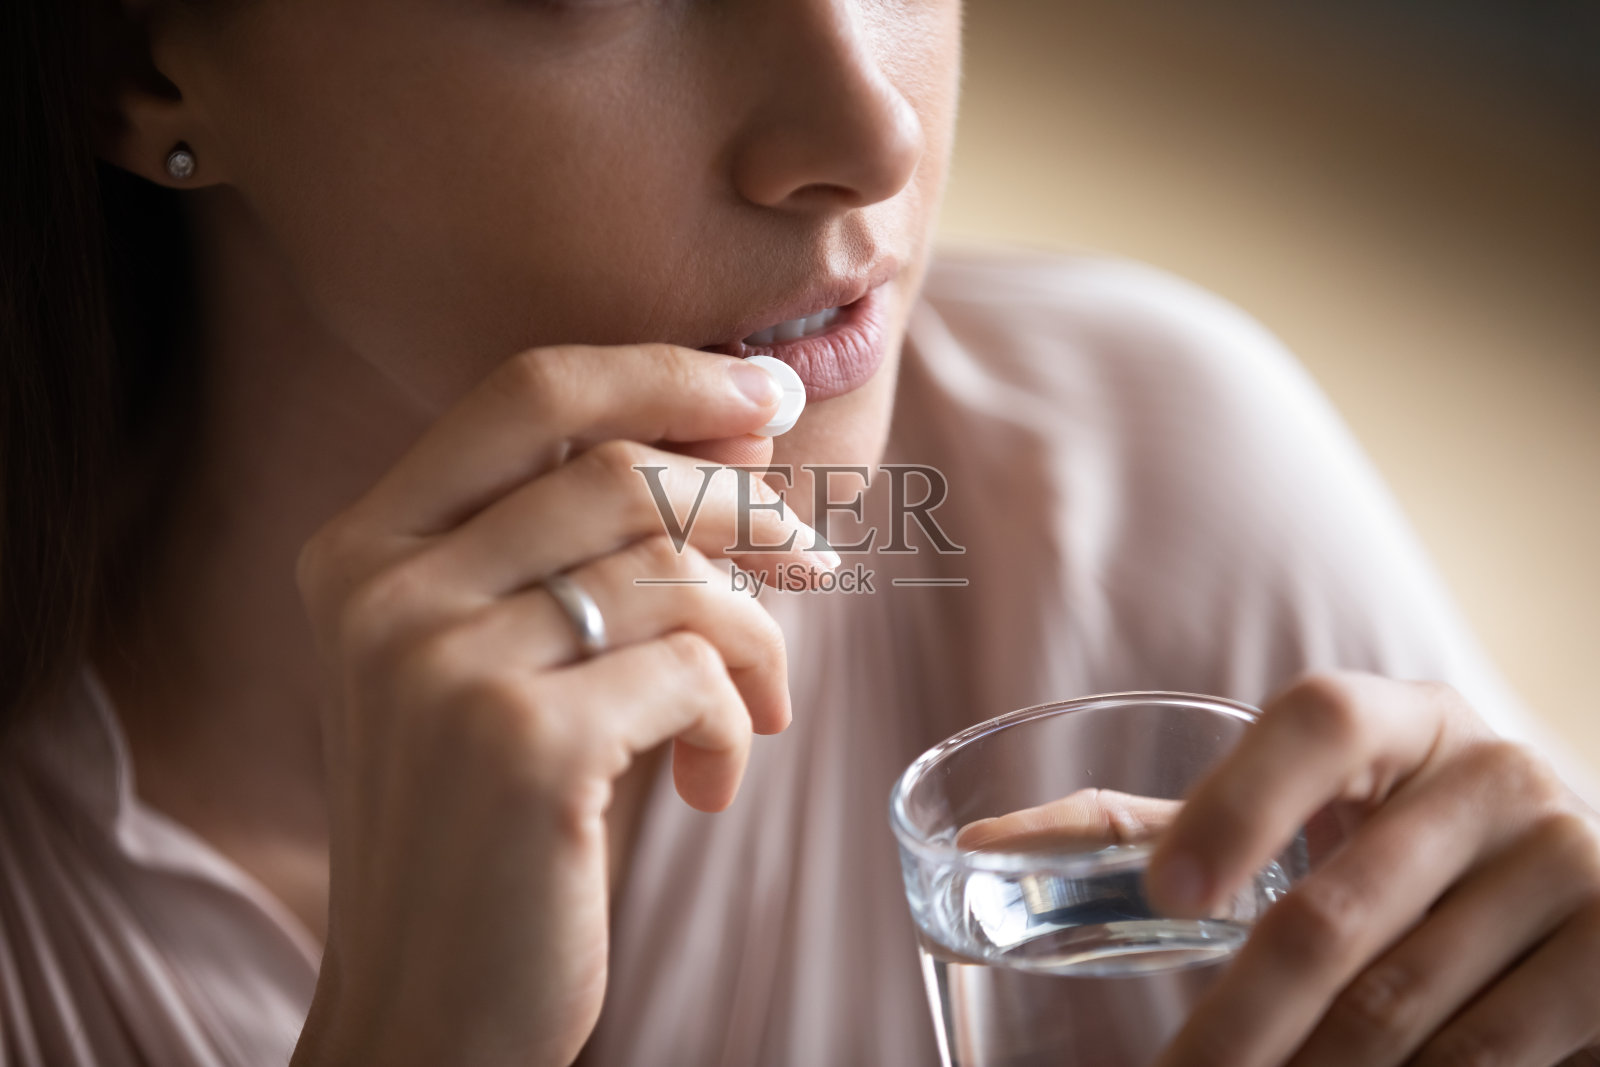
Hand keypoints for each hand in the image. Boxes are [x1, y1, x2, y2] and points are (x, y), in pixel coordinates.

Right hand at [287, 344, 833, 1066]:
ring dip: (756, 636)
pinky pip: (697, 671)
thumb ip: (580, 548)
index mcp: (362, 548)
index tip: (772, 399)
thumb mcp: (495, 663)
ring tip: (762, 706)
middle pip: (625, 470)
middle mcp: (384, 590)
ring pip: (675, 569)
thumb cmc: (485, 824)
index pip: (532, 390)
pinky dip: (738, 723)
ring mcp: (441, 666)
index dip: (667, 374)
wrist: (427, 1007)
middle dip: (751, 511)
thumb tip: (741, 433)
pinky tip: (712, 783)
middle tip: (813, 565)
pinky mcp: (521, 747)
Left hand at [1145, 672, 1599, 1066]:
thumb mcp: (1307, 822)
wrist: (1578, 913)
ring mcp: (1570, 861)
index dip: (1237, 803)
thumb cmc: (1399, 861)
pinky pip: (1482, 1057)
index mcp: (1403, 720)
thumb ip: (1163, 829)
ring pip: (1400, 1007)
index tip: (1164, 890)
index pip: (1319, 724)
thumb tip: (985, 840)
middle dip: (1237, 1027)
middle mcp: (1496, 774)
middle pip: (1336, 910)